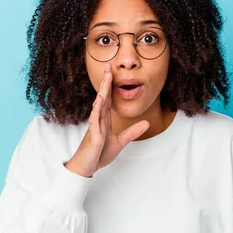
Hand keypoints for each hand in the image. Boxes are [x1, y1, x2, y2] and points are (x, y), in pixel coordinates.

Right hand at [64, 62, 149, 177]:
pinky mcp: (93, 135)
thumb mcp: (120, 142)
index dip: (110, 85)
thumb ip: (132, 132)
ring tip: (106, 77)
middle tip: (108, 65)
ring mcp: (95, 126)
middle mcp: (98, 120)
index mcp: (104, 120)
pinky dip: (97, 109)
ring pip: (99, 105)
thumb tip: (146, 123)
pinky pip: (94, 120)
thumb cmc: (98, 155)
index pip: (108, 99)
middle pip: (103, 97)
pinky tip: (100, 99)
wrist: (86, 168)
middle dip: (106, 81)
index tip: (112, 71)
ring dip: (102, 90)